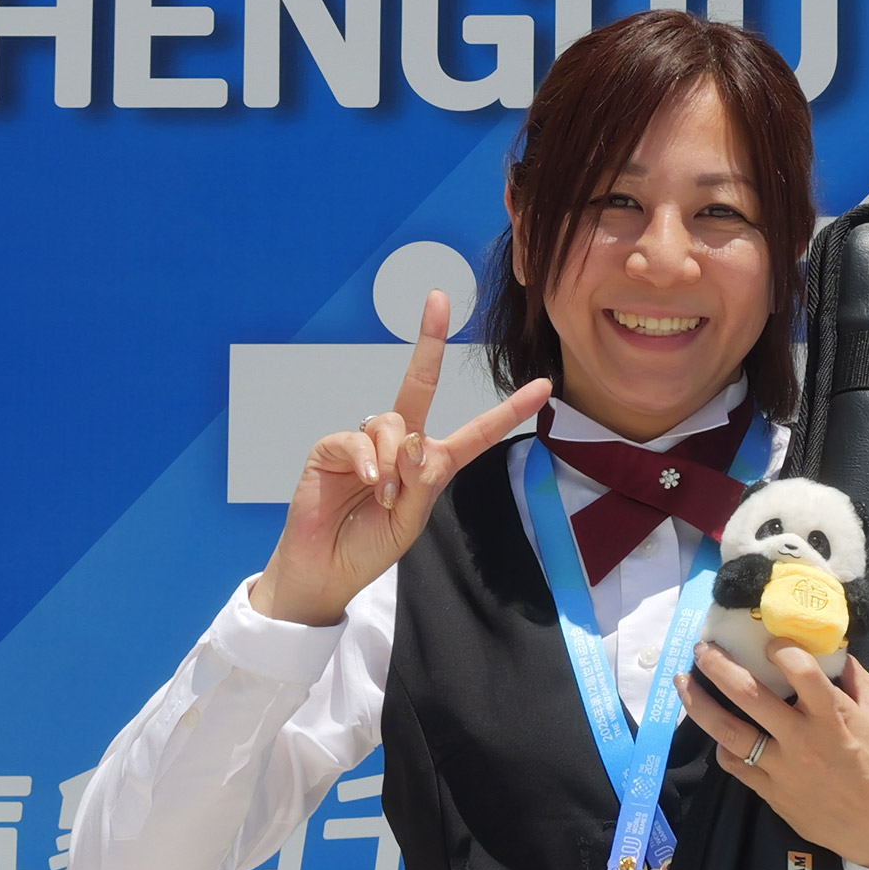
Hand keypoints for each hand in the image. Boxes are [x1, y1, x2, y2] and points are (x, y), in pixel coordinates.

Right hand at [249, 290, 552, 626]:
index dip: (508, 410)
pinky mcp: (334, 449)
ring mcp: (365, 444)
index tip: (542, 385)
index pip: (475, 433)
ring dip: (393, 461)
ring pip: (391, 423)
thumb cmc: (370, 545)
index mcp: (430, 465)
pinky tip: (370, 484)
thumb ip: (422, 482)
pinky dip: (369, 462)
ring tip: (385, 496)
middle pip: (419, 385)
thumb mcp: (411, 520)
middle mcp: (399, 444)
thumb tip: (414, 441)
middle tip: (437, 300)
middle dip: (429, 342)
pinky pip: (357, 439)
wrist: (325, 569)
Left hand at [680, 640, 868, 869]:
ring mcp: (782, 768)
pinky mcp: (771, 793)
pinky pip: (735, 765)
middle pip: (749, 695)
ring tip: (682, 683)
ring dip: (699, 704)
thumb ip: (856, 680)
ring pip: (729, 732)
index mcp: (834, 717)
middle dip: (719, 666)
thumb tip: (832, 648)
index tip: (770, 641)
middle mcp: (802, 740)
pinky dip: (722, 746)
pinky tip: (715, 732)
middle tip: (702, 649)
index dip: (782, 650)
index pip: (802, 673)